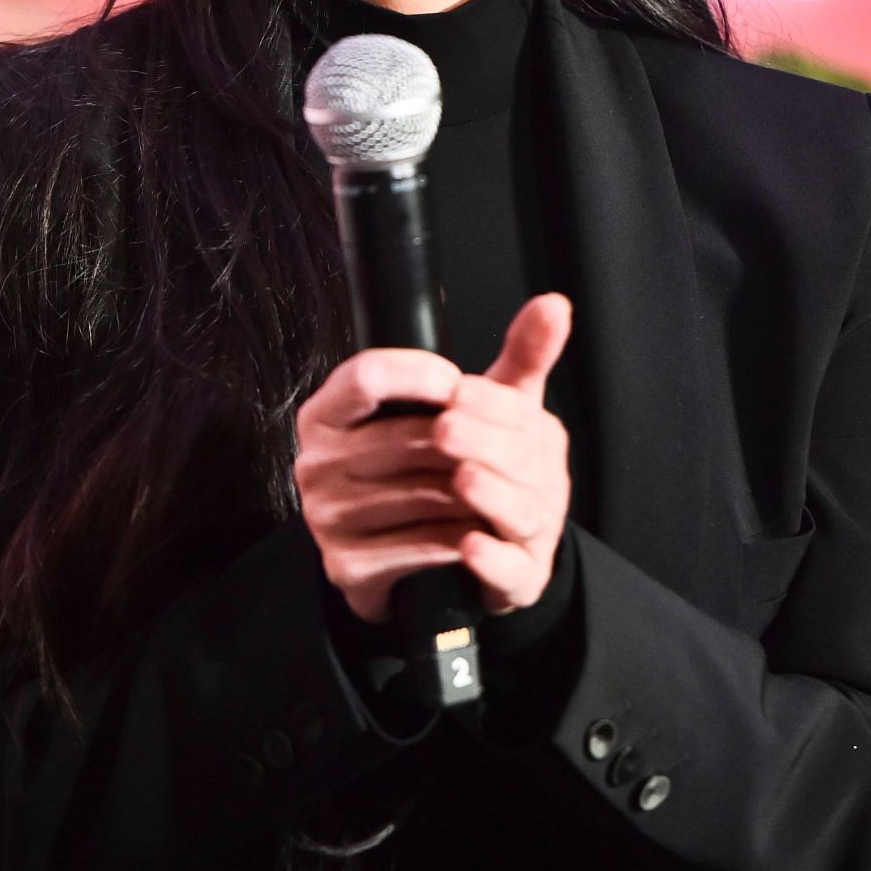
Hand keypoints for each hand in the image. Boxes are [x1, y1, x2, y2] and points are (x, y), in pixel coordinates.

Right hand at [293, 293, 573, 624]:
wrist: (415, 561)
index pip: (368, 375)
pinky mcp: (347, 565)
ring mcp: (324, 515)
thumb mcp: (479, 408)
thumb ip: (516, 356)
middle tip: (501, 456)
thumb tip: (555, 305)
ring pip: (421, 492)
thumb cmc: (440, 469)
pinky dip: (464, 539)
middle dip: (467, 445)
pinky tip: (480, 533)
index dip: (423, 377)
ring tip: (497, 494)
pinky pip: (422, 543)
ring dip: (474, 495)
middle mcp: (315, 460)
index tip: (460, 387)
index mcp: (327, 412)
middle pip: (407, 436)